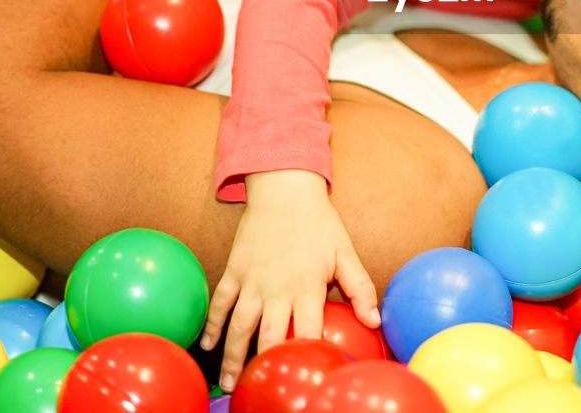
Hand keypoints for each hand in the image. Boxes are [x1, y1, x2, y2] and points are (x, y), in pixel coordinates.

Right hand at [199, 169, 378, 391]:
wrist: (285, 190)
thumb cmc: (319, 223)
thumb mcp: (345, 253)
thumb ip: (360, 288)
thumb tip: (375, 321)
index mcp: (307, 287)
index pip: (305, 332)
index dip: (304, 356)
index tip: (304, 376)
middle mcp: (276, 289)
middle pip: (267, 337)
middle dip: (263, 367)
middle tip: (260, 390)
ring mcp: (251, 282)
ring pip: (239, 326)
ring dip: (233, 357)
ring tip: (229, 384)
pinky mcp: (234, 271)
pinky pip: (219, 303)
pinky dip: (211, 324)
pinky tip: (206, 345)